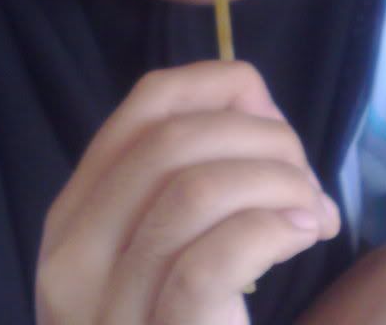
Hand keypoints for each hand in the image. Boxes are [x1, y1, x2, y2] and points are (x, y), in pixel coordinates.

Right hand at [35, 60, 339, 324]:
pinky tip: (304, 234)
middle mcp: (71, 257)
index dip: (217, 83)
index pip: (145, 103)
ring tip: (313, 211)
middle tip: (303, 176)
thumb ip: (189, 172)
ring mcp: (107, 310)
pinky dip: (270, 228)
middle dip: (260, 137)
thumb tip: (250, 89)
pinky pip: (211, 259)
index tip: (267, 105)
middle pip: (173, 139)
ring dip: (276, 182)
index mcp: (76, 215)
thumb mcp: (164, 245)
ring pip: (193, 190)